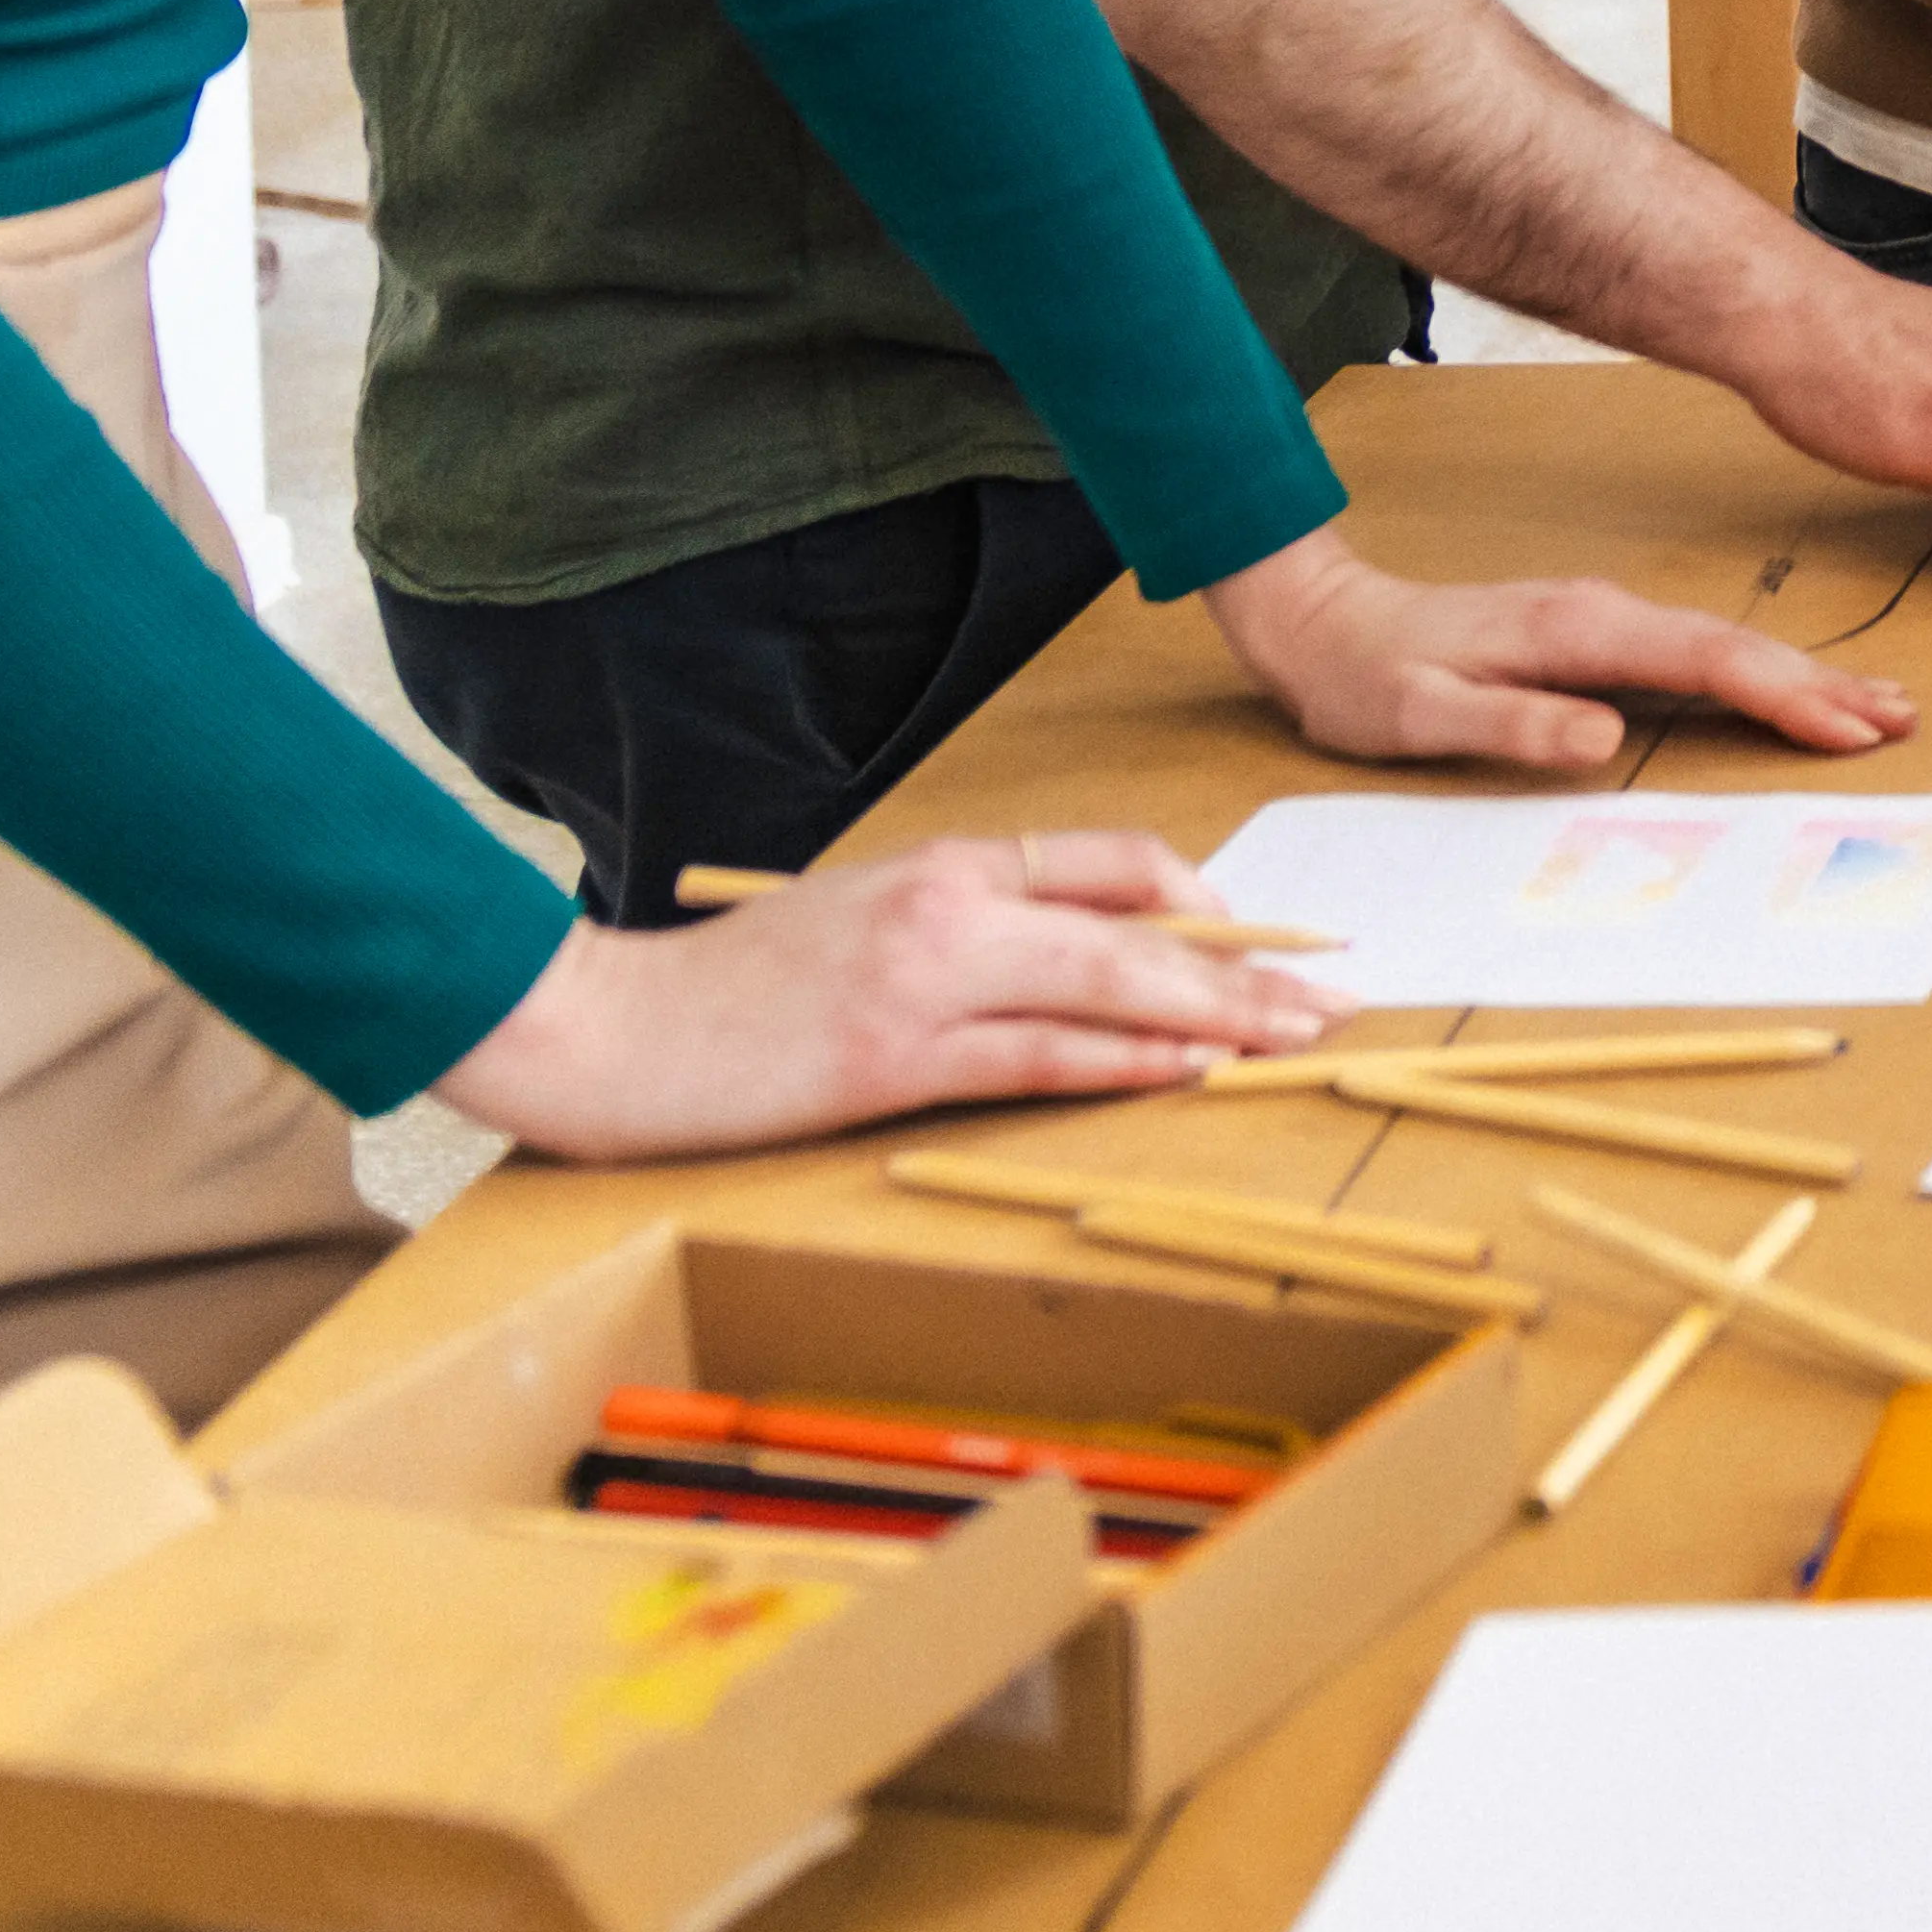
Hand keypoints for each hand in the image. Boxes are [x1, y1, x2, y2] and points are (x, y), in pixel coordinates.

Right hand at [440, 832, 1329, 1156]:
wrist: (597, 1027)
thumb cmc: (725, 990)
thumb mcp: (859, 920)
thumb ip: (964, 929)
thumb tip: (1083, 962)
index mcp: (942, 864)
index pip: (1113, 860)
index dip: (1206, 897)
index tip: (1266, 936)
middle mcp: (947, 905)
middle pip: (1140, 923)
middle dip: (1250, 963)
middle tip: (1334, 994)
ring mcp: (923, 980)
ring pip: (1111, 987)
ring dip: (1219, 1015)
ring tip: (1298, 1038)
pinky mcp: (891, 1059)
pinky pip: (1041, 1057)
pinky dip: (1127, 1063)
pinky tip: (1192, 1071)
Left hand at [1204, 528, 1913, 774]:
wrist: (1323, 623)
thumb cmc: (1365, 677)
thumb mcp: (1419, 713)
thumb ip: (1513, 722)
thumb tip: (1607, 736)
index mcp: (1575, 629)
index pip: (1703, 658)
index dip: (1780, 693)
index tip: (1845, 728)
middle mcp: (1603, 613)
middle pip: (1736, 644)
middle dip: (1821, 682)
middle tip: (1900, 721)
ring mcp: (1605, 621)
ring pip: (1726, 645)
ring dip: (1803, 676)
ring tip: (1878, 708)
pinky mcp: (1599, 638)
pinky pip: (1698, 655)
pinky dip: (1758, 673)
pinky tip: (1788, 692)